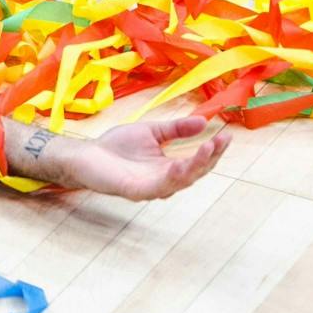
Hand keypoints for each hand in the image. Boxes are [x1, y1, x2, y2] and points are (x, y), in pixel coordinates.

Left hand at [60, 117, 228, 200]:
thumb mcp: (152, 131)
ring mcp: (150, 188)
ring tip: (208, 148)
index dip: (213, 150)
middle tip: (222, 142)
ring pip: (180, 182)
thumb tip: (204, 122)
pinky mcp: (135, 191)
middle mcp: (164, 180)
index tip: (226, 135)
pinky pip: (158, 188)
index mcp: (169, 167)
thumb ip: (176, 129)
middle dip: (210, 158)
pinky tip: (179, 165)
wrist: (86, 155)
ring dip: (195, 166)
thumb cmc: (116, 146)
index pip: (198, 162)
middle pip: (194, 173)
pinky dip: (170, 178)